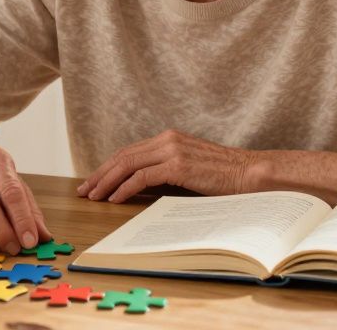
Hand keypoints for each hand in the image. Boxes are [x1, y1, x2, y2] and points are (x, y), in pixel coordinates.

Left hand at [77, 129, 258, 202]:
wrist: (251, 173)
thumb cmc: (224, 177)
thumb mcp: (190, 170)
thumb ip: (166, 172)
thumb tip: (138, 188)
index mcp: (169, 138)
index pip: (130, 152)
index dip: (108, 166)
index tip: (94, 181)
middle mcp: (167, 139)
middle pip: (123, 156)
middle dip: (100, 173)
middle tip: (84, 190)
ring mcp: (172, 150)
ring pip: (128, 164)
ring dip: (106, 181)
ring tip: (94, 196)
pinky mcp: (178, 165)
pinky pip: (142, 177)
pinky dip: (125, 187)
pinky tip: (115, 198)